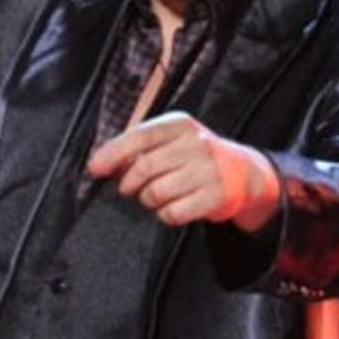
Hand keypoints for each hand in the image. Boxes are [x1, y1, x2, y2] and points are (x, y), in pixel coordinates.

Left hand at [86, 110, 279, 231]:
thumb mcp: (171, 139)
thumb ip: (138, 146)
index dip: (113, 153)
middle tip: (128, 188)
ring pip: (156, 193)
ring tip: (155, 195)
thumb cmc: (193, 155)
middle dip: (128, 183)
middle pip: (144, 167)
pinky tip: (172, 206)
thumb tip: (99, 164)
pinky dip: (164, 214)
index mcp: (180, 125)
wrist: (243, 173)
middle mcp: (196, 144)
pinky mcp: (215, 197)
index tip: (95, 168)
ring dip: (147, 199)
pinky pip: (173, 213)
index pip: (140, 137)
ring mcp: (208, 171)